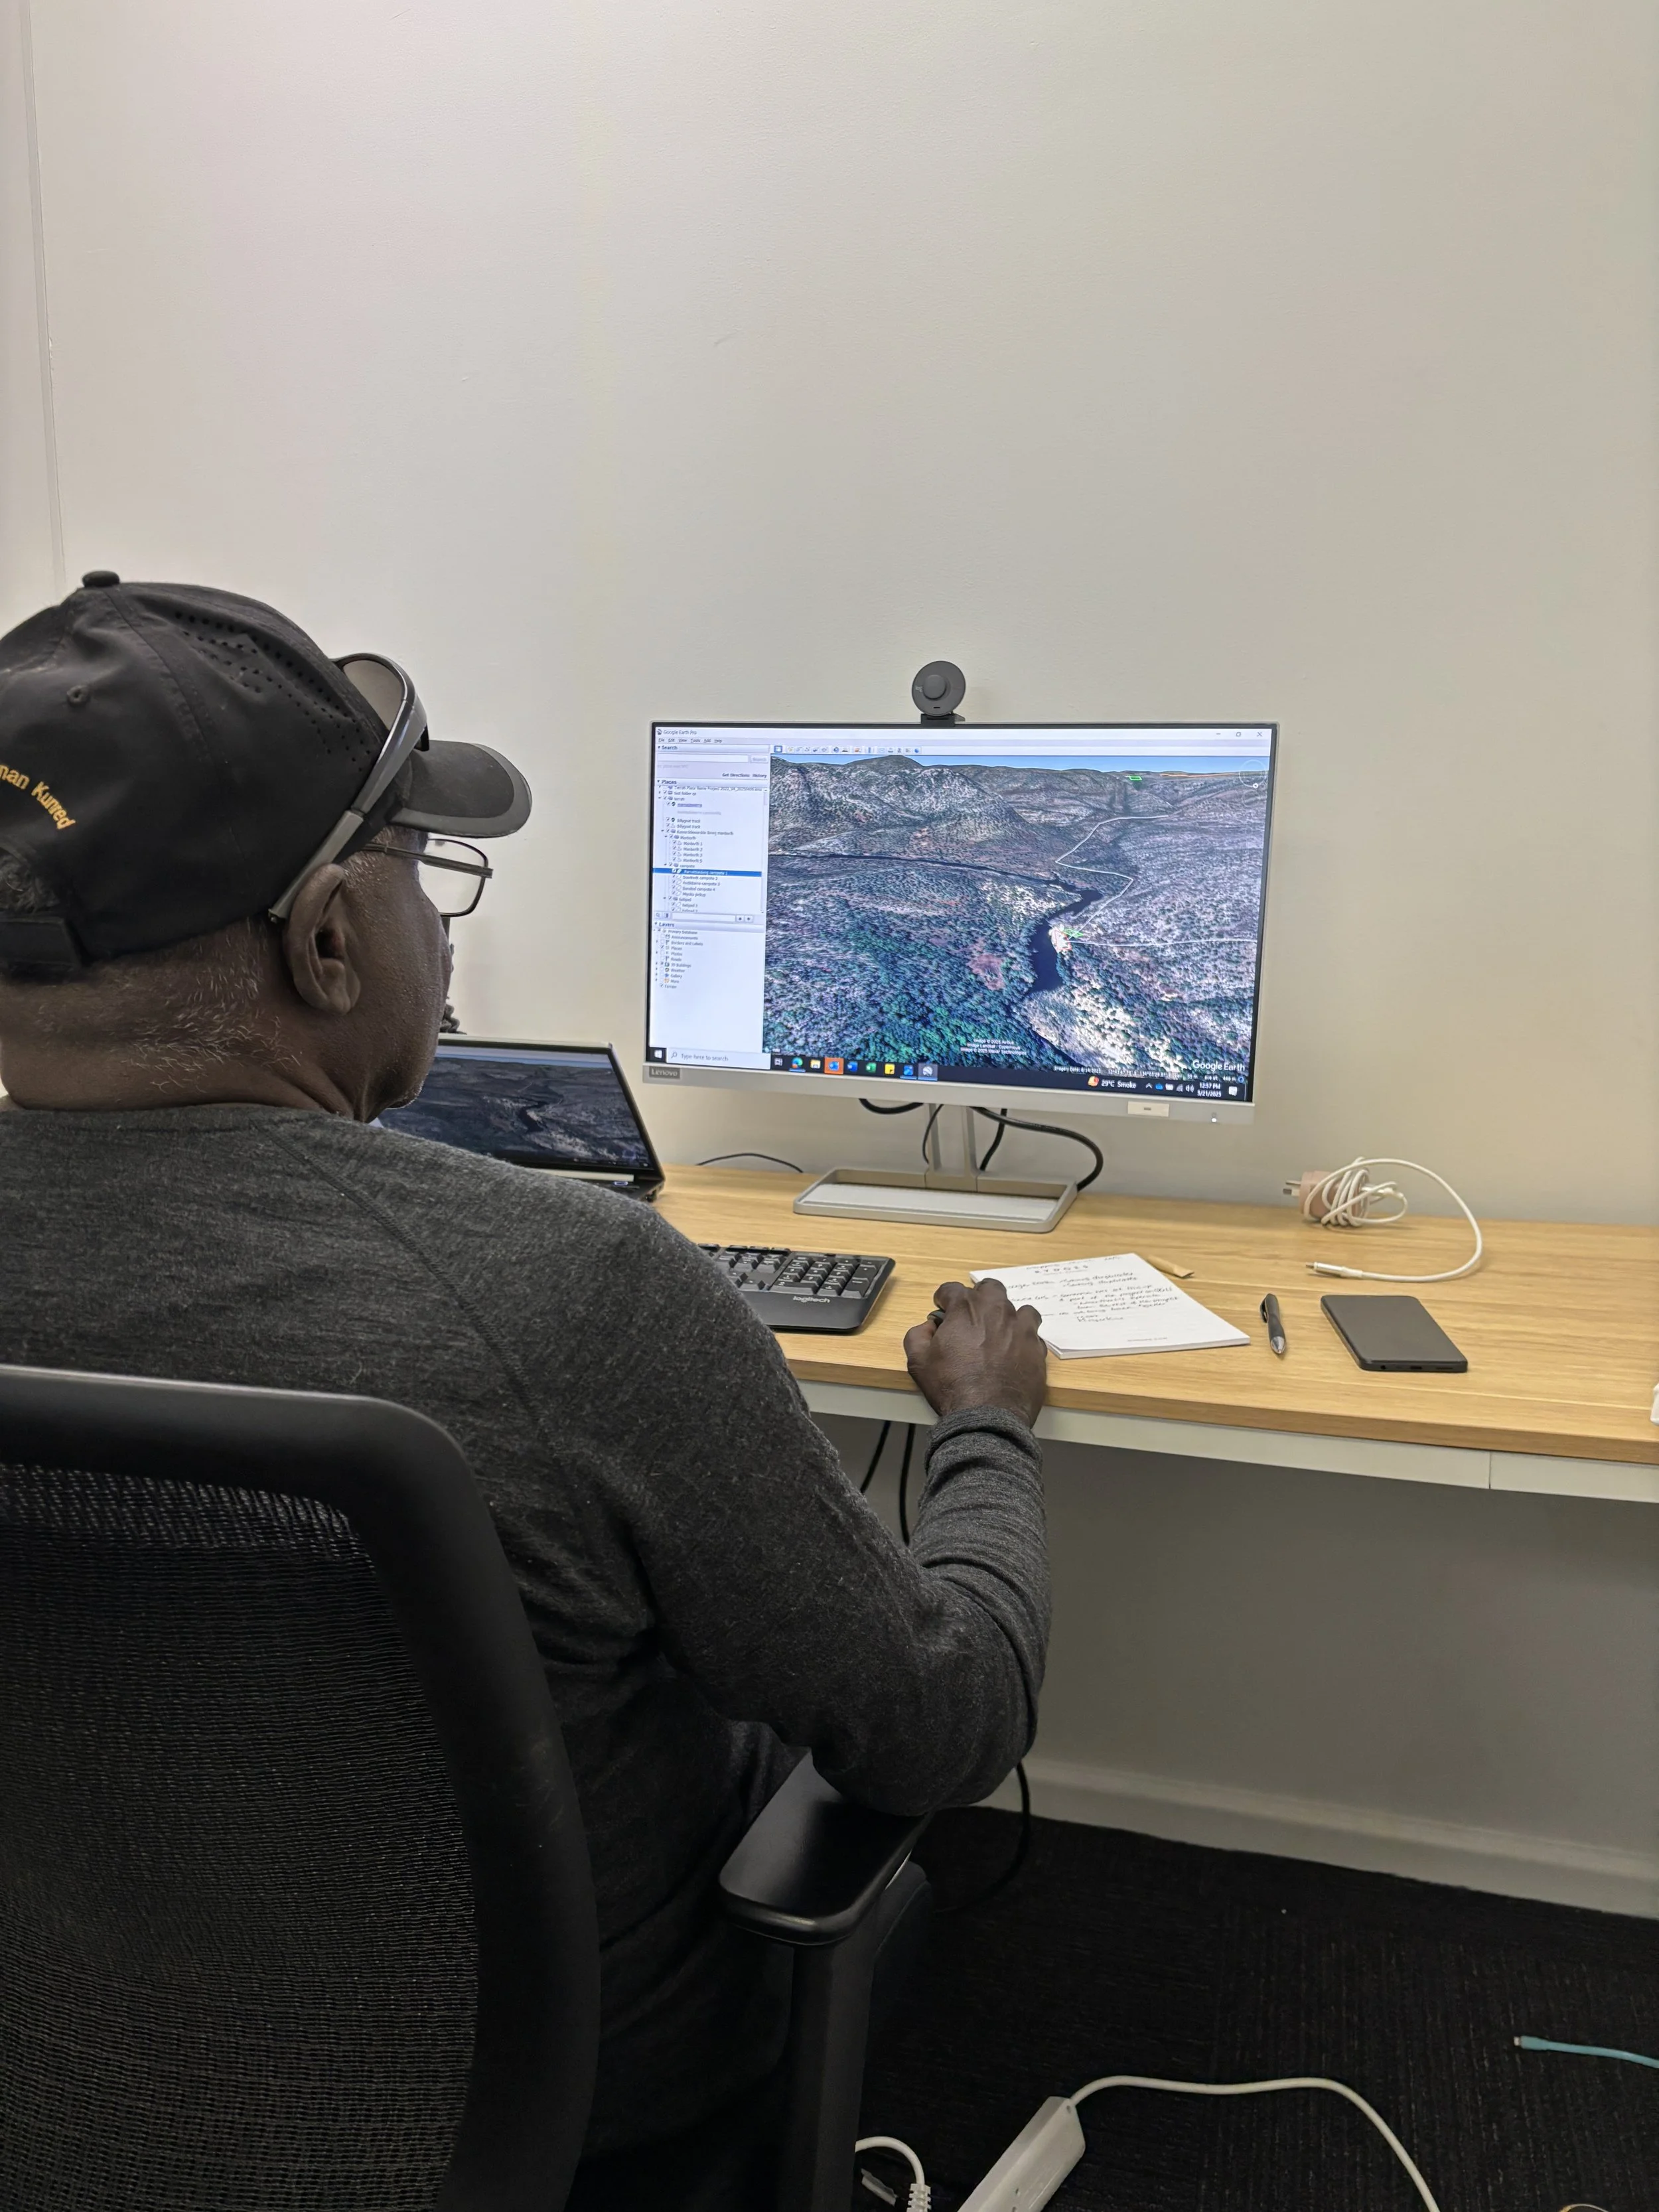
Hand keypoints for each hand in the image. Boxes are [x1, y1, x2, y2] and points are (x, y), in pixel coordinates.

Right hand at [904, 1278, 1047, 1427]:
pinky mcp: (1036, 1349)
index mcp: (966, 1310)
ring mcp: (1021, 1329)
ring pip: (1019, 1309)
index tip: (942, 1308)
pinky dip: (1024, 1338)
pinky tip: (1015, 1351)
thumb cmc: (952, 1388)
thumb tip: (928, 1327)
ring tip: (999, 1332)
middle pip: (990, 1288)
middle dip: (979, 1295)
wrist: (987, 1417)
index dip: (944, 1297)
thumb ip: (917, 1335)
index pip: (952, 1288)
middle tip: (972, 1314)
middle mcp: (996, 1312)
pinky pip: (1034, 1334)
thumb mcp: (918, 1362)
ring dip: (1007, 1316)